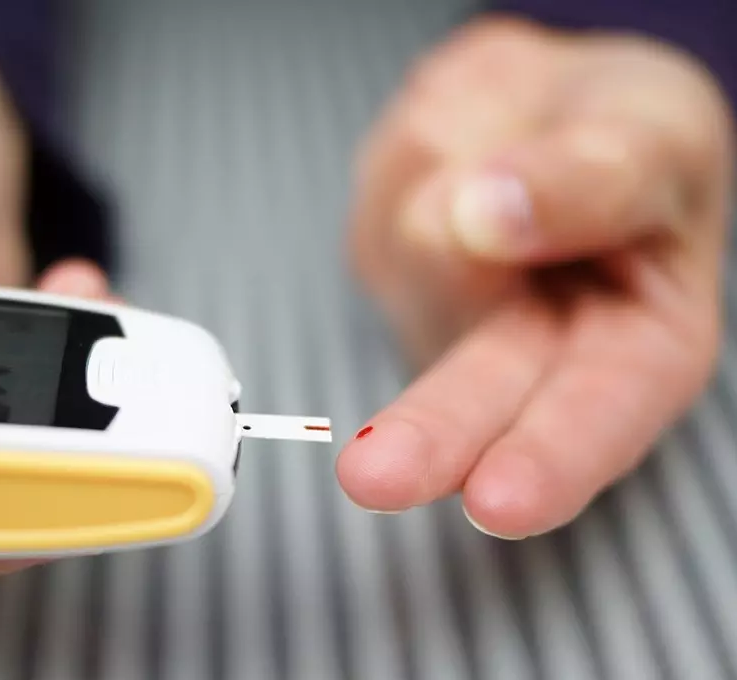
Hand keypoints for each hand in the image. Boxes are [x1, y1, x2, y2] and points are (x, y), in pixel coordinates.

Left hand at [338, 18, 734, 538]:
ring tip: (507, 138)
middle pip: (477, 402)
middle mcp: (538, 354)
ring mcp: (451, 316)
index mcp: (645, 347)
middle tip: (374, 478)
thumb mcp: (656, 137)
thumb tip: (482, 214)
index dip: (551, 459)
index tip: (498, 500)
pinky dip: (418, 153)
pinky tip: (461, 149)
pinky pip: (381, 203)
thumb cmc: (635, 134)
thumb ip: (592, 180)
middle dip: (430, 435)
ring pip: (417, 254)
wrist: (554, 103)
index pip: (602, 417)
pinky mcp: (392, 270)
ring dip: (452, 181)